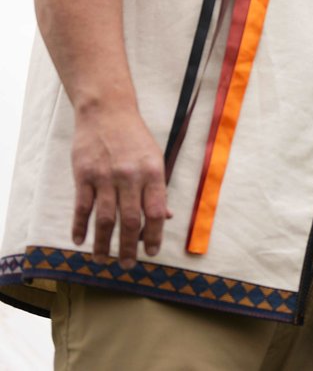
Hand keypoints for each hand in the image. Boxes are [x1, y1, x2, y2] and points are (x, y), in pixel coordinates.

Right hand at [70, 104, 171, 267]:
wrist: (108, 112)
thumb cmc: (135, 138)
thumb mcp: (155, 159)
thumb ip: (158, 189)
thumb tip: (167, 217)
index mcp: (153, 173)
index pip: (155, 212)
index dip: (154, 236)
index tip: (151, 253)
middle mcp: (130, 176)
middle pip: (130, 220)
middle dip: (129, 247)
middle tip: (128, 265)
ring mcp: (105, 176)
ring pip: (104, 219)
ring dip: (103, 243)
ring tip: (103, 260)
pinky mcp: (83, 175)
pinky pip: (82, 207)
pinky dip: (80, 226)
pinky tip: (80, 241)